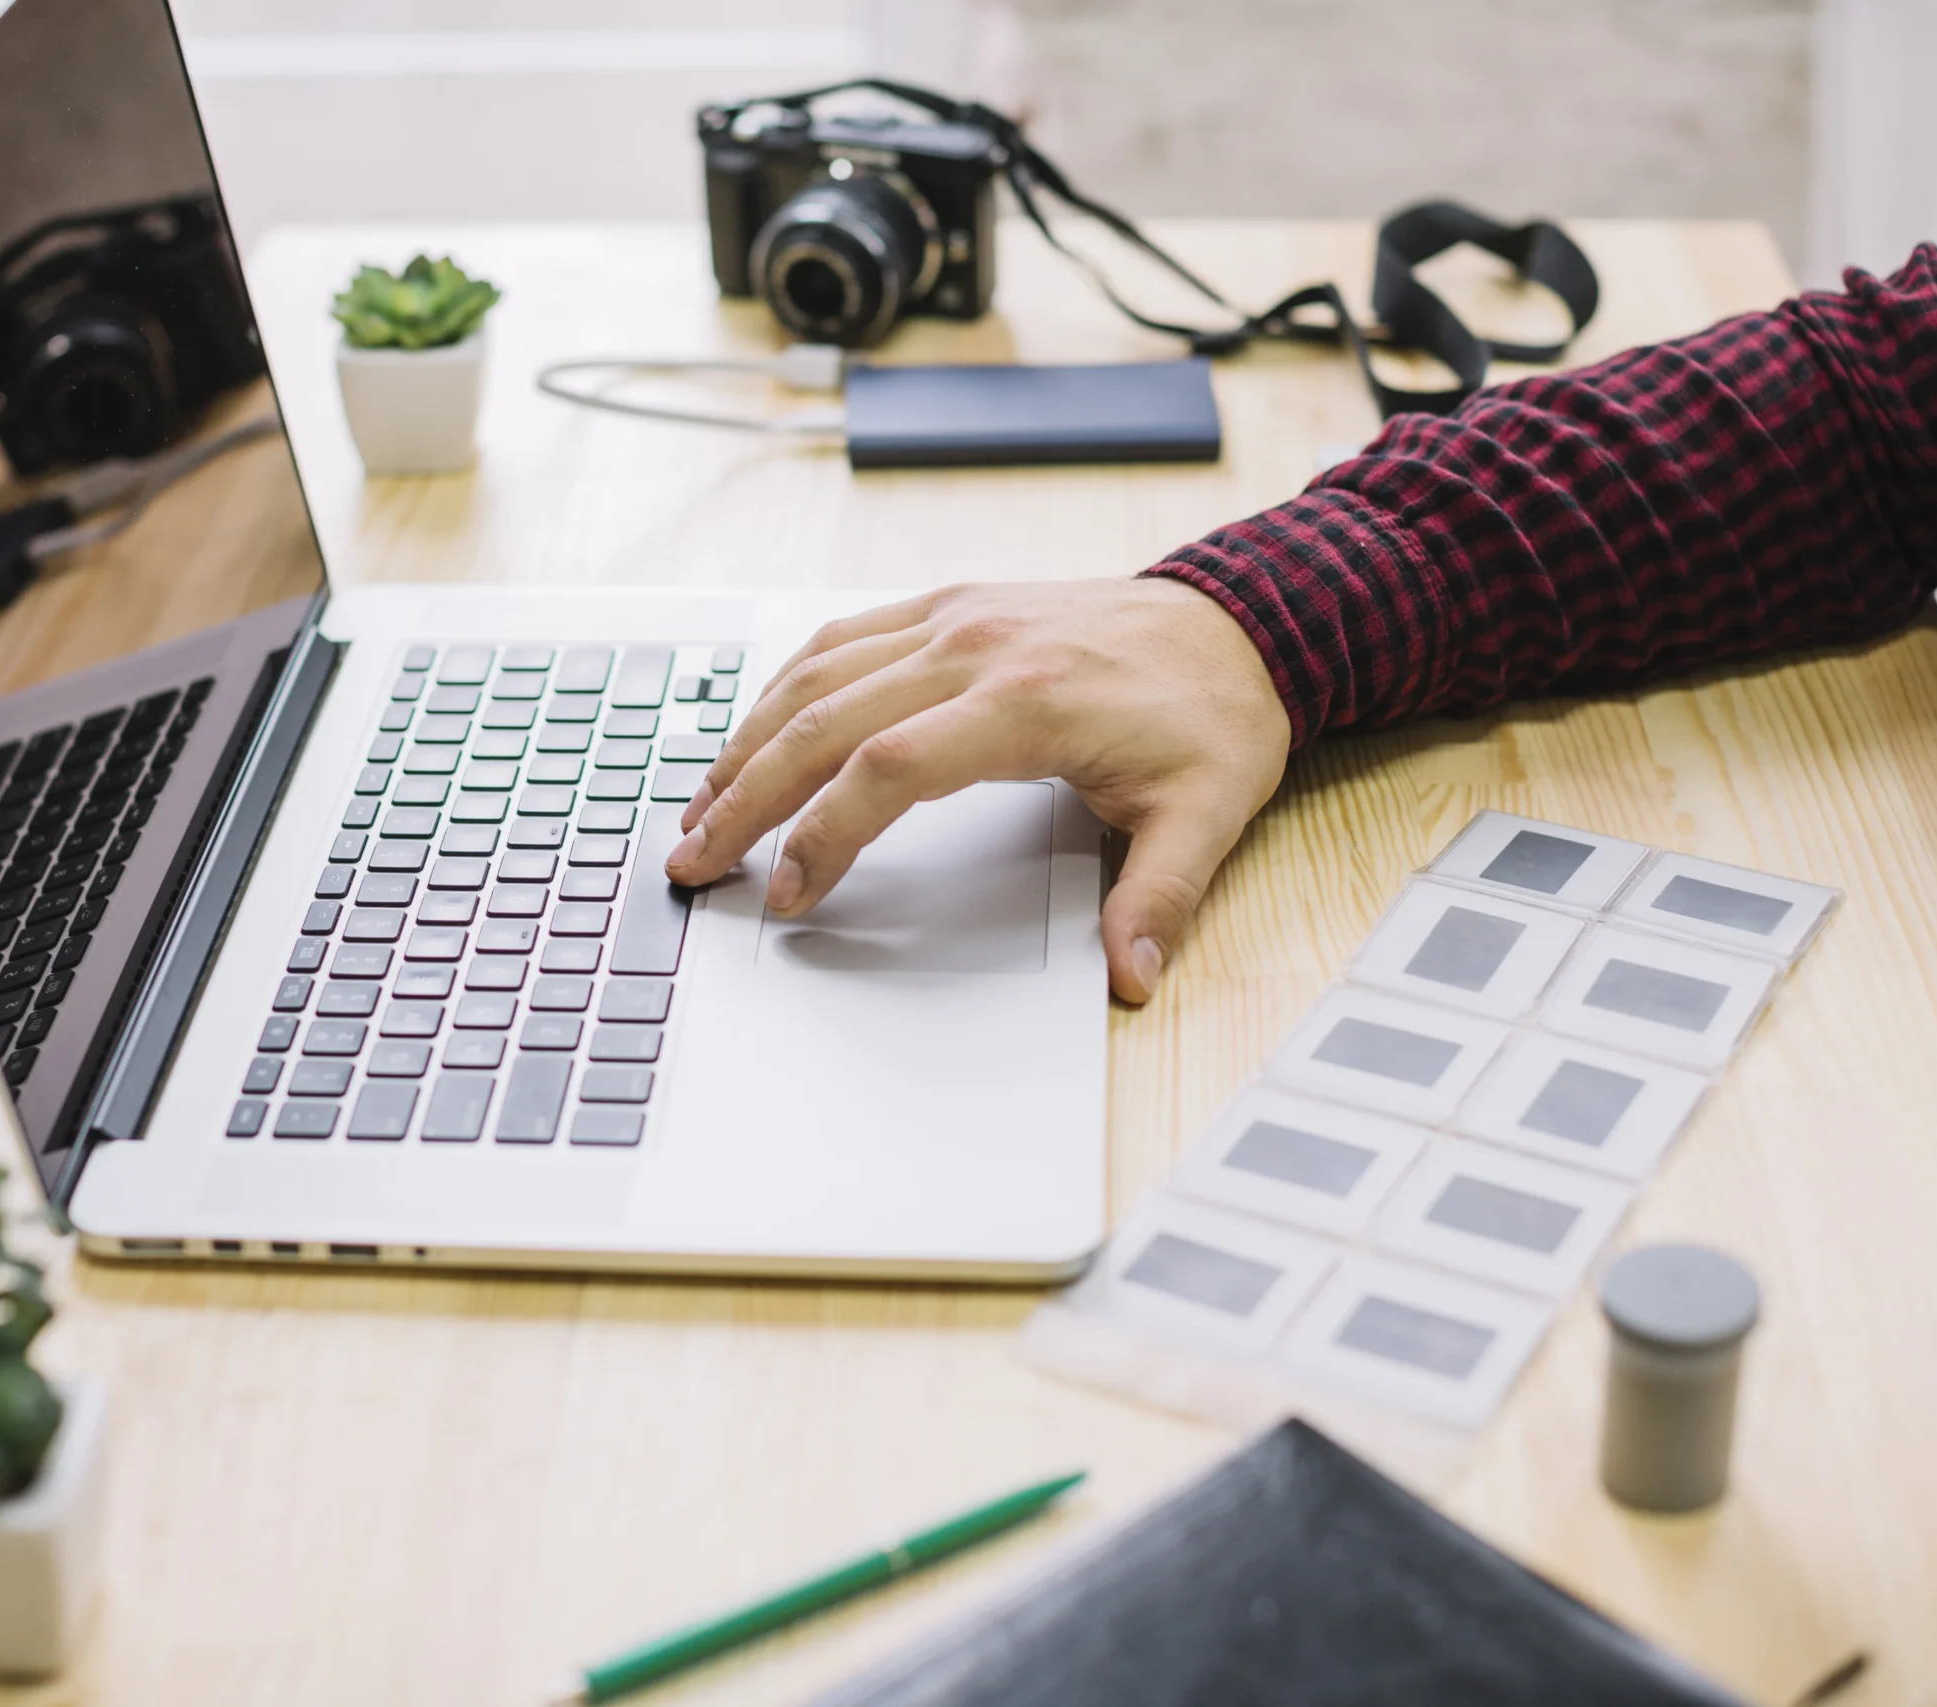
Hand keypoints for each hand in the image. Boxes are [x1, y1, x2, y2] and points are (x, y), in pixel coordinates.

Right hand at [662, 578, 1292, 1002]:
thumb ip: (1159, 899)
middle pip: (824, 720)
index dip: (825, 834)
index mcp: (1027, 701)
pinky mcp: (948, 606)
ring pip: (816, 674)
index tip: (788, 893)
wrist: (1244, 618)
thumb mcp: (1207, 815)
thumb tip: (1130, 980)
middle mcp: (974, 647)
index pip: (889, 769)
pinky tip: (754, 733)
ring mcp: (954, 618)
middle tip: (692, 862)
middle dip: (745, 796)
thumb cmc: (1216, 714)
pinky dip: (784, 689)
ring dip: (747, 741)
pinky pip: (842, 639)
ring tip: (698, 808)